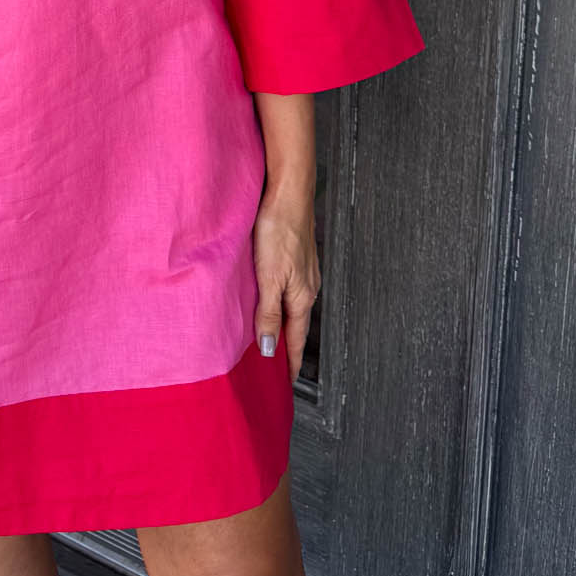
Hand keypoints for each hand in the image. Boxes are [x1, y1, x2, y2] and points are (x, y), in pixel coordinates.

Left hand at [251, 182, 320, 385]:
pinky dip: (281, 304)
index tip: (284, 384)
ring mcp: (304, 271)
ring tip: (271, 341)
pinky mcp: (296, 257)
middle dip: (287, 348)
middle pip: (296, 325)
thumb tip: (270, 349)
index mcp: (301, 296)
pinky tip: (271, 301)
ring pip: (292, 307)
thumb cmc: (279, 229)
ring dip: (283, 325)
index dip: (288, 362)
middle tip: (276, 369)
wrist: (288, 192)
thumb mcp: (269, 276)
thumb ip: (269, 314)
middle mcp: (307, 287)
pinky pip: (289, 290)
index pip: (295, 339)